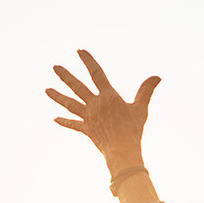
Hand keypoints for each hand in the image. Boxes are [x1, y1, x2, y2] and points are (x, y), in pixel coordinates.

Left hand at [47, 50, 160, 170]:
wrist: (122, 151)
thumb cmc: (133, 130)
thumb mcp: (141, 108)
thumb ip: (146, 91)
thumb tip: (157, 76)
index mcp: (108, 97)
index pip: (96, 74)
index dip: (88, 61)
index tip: (79, 51)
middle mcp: (95, 105)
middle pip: (77, 87)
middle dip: (65, 76)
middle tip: (54, 67)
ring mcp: (88, 117)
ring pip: (69, 104)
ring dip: (57, 96)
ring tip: (46, 89)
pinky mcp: (86, 129)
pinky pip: (73, 124)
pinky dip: (64, 121)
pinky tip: (54, 118)